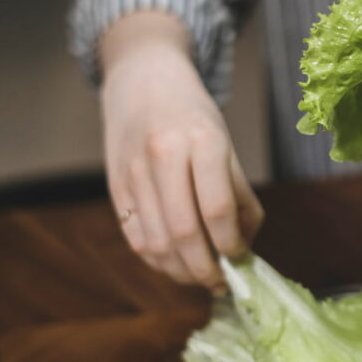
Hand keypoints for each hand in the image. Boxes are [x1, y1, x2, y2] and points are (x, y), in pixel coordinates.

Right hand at [100, 12, 263, 290]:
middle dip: (205, 268)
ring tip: (201, 278)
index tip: (241, 258)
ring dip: (181, 272)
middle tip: (221, 282)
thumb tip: (246, 244)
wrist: (142, 79)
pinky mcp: (115, 187)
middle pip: (184, 232)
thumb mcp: (227, 142)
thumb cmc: (194, 114)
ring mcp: (134, 173)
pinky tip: (175, 265)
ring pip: (156, 242)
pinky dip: (157, 261)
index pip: (217, 208)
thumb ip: (238, 193)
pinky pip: (136, 237)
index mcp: (202, 141)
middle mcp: (165, 156)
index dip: (231, 243)